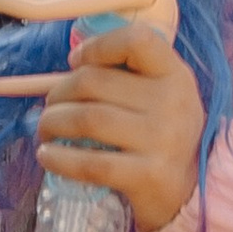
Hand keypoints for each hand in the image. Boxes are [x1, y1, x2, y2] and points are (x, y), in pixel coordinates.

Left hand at [34, 20, 207, 231]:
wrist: (187, 191)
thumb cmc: (160, 134)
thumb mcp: (160, 94)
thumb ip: (127, 73)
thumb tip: (73, 62)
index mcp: (175, 74)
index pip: (136, 40)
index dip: (98, 46)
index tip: (76, 62)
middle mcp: (172, 102)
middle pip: (95, 82)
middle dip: (58, 92)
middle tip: (49, 106)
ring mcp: (162, 140)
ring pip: (87, 119)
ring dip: (52, 122)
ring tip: (46, 129)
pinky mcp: (147, 175)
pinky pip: (90, 163)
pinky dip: (59, 158)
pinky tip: (47, 155)